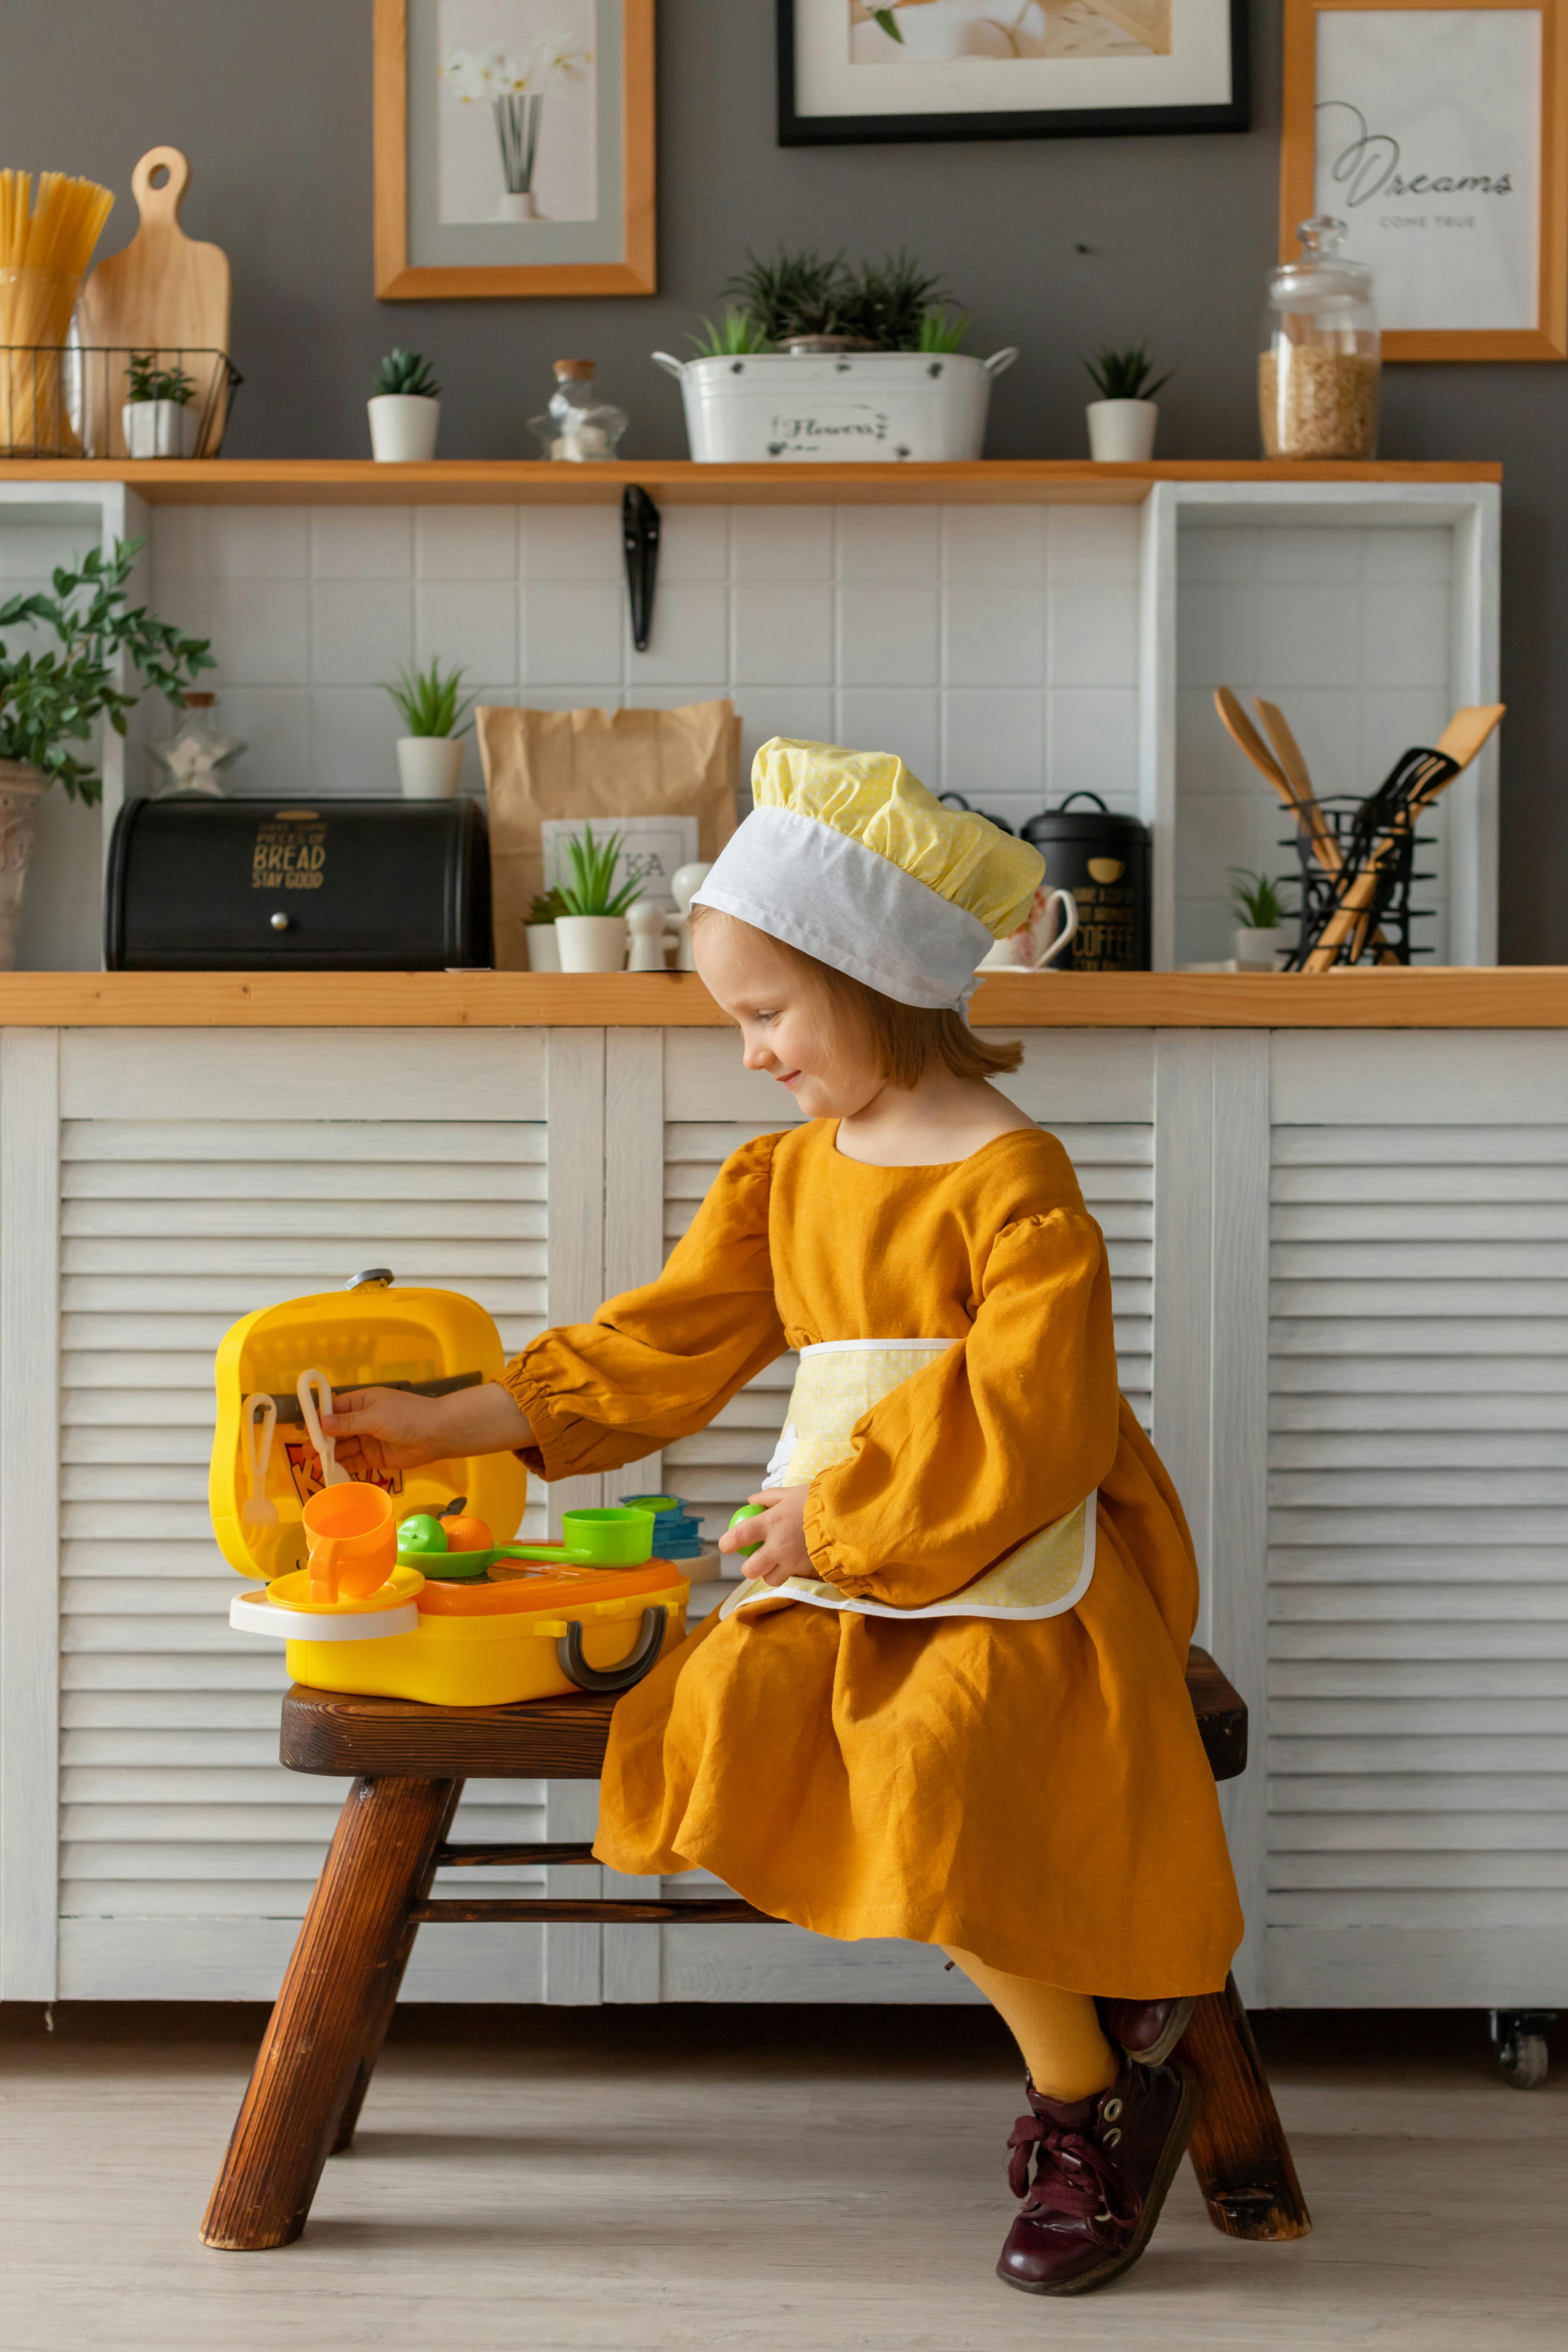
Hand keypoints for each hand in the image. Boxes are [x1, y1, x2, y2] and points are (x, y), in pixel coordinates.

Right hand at [321, 1380, 531, 1478]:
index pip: (334, 1409)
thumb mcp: (375, 1416)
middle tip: (307, 1453)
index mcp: (362, 1402)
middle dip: (321, 1441)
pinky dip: (342, 1467)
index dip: (319, 1419)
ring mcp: (368, 1439)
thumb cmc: (407, 1416)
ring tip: (314, 1464)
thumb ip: (348, 1422)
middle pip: (336, 1431)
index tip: (305, 1430)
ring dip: (329, 1455)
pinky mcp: (375, 1457)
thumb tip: (322, 1423)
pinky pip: (354, 1462)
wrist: (437, 1434)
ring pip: (343, 1448)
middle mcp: (362, 1420)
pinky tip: (329, 1472)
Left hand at [717, 1484, 811, 1586]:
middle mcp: (778, 1546)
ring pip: (772, 1580)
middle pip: (751, 1569)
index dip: (728, 1543)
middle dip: (750, 1568)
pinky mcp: (809, 1571)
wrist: (850, 1514)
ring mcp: (793, 1562)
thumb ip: (769, 1497)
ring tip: (780, 1563)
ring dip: (772, 1573)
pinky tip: (801, 1561)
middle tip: (756, 1560)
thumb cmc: (819, 1500)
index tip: (726, 1545)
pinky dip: (794, 1572)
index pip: (739, 1536)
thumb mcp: (792, 1493)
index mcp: (770, 1523)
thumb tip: (750, 1501)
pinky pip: (795, 1578)